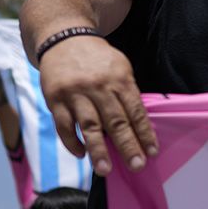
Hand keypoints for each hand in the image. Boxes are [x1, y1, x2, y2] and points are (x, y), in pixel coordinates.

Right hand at [38, 34, 157, 175]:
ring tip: (105, 170)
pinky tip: (81, 154)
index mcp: (119, 78)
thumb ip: (127, 94)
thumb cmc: (97, 59)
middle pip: (115, 121)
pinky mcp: (56, 99)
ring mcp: (75, 93)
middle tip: (136, 166)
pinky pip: (64, 125)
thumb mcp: (120, 67)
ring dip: (98, 150)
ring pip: (89, 125)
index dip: (144, 133)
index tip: (151, 152)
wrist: (63, 38)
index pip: (135, 111)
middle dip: (127, 145)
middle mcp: (98, 86)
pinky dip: (72, 142)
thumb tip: (137, 129)